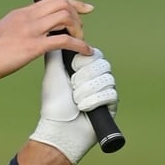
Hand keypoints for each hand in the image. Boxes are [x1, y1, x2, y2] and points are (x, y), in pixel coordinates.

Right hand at [0, 0, 93, 91]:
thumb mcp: (2, 34)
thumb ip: (19, 32)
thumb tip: (32, 40)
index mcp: (19, 14)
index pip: (52, 0)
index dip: (72, 3)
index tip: (84, 9)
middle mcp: (26, 18)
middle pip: (62, 3)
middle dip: (78, 14)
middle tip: (81, 30)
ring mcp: (30, 31)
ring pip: (66, 17)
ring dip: (79, 29)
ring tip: (80, 42)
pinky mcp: (32, 46)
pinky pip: (65, 40)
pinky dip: (79, 45)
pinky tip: (84, 52)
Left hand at [29, 48, 118, 164]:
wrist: (59, 128)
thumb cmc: (54, 103)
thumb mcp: (53, 74)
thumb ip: (57, 54)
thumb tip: (57, 35)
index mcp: (83, 71)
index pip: (95, 55)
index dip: (84, 60)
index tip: (73, 68)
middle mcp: (96, 80)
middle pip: (103, 65)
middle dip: (84, 76)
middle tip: (73, 86)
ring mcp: (105, 92)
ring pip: (106, 79)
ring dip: (86, 91)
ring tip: (76, 100)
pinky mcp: (112, 105)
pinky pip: (110, 94)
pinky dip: (92, 101)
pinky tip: (83, 108)